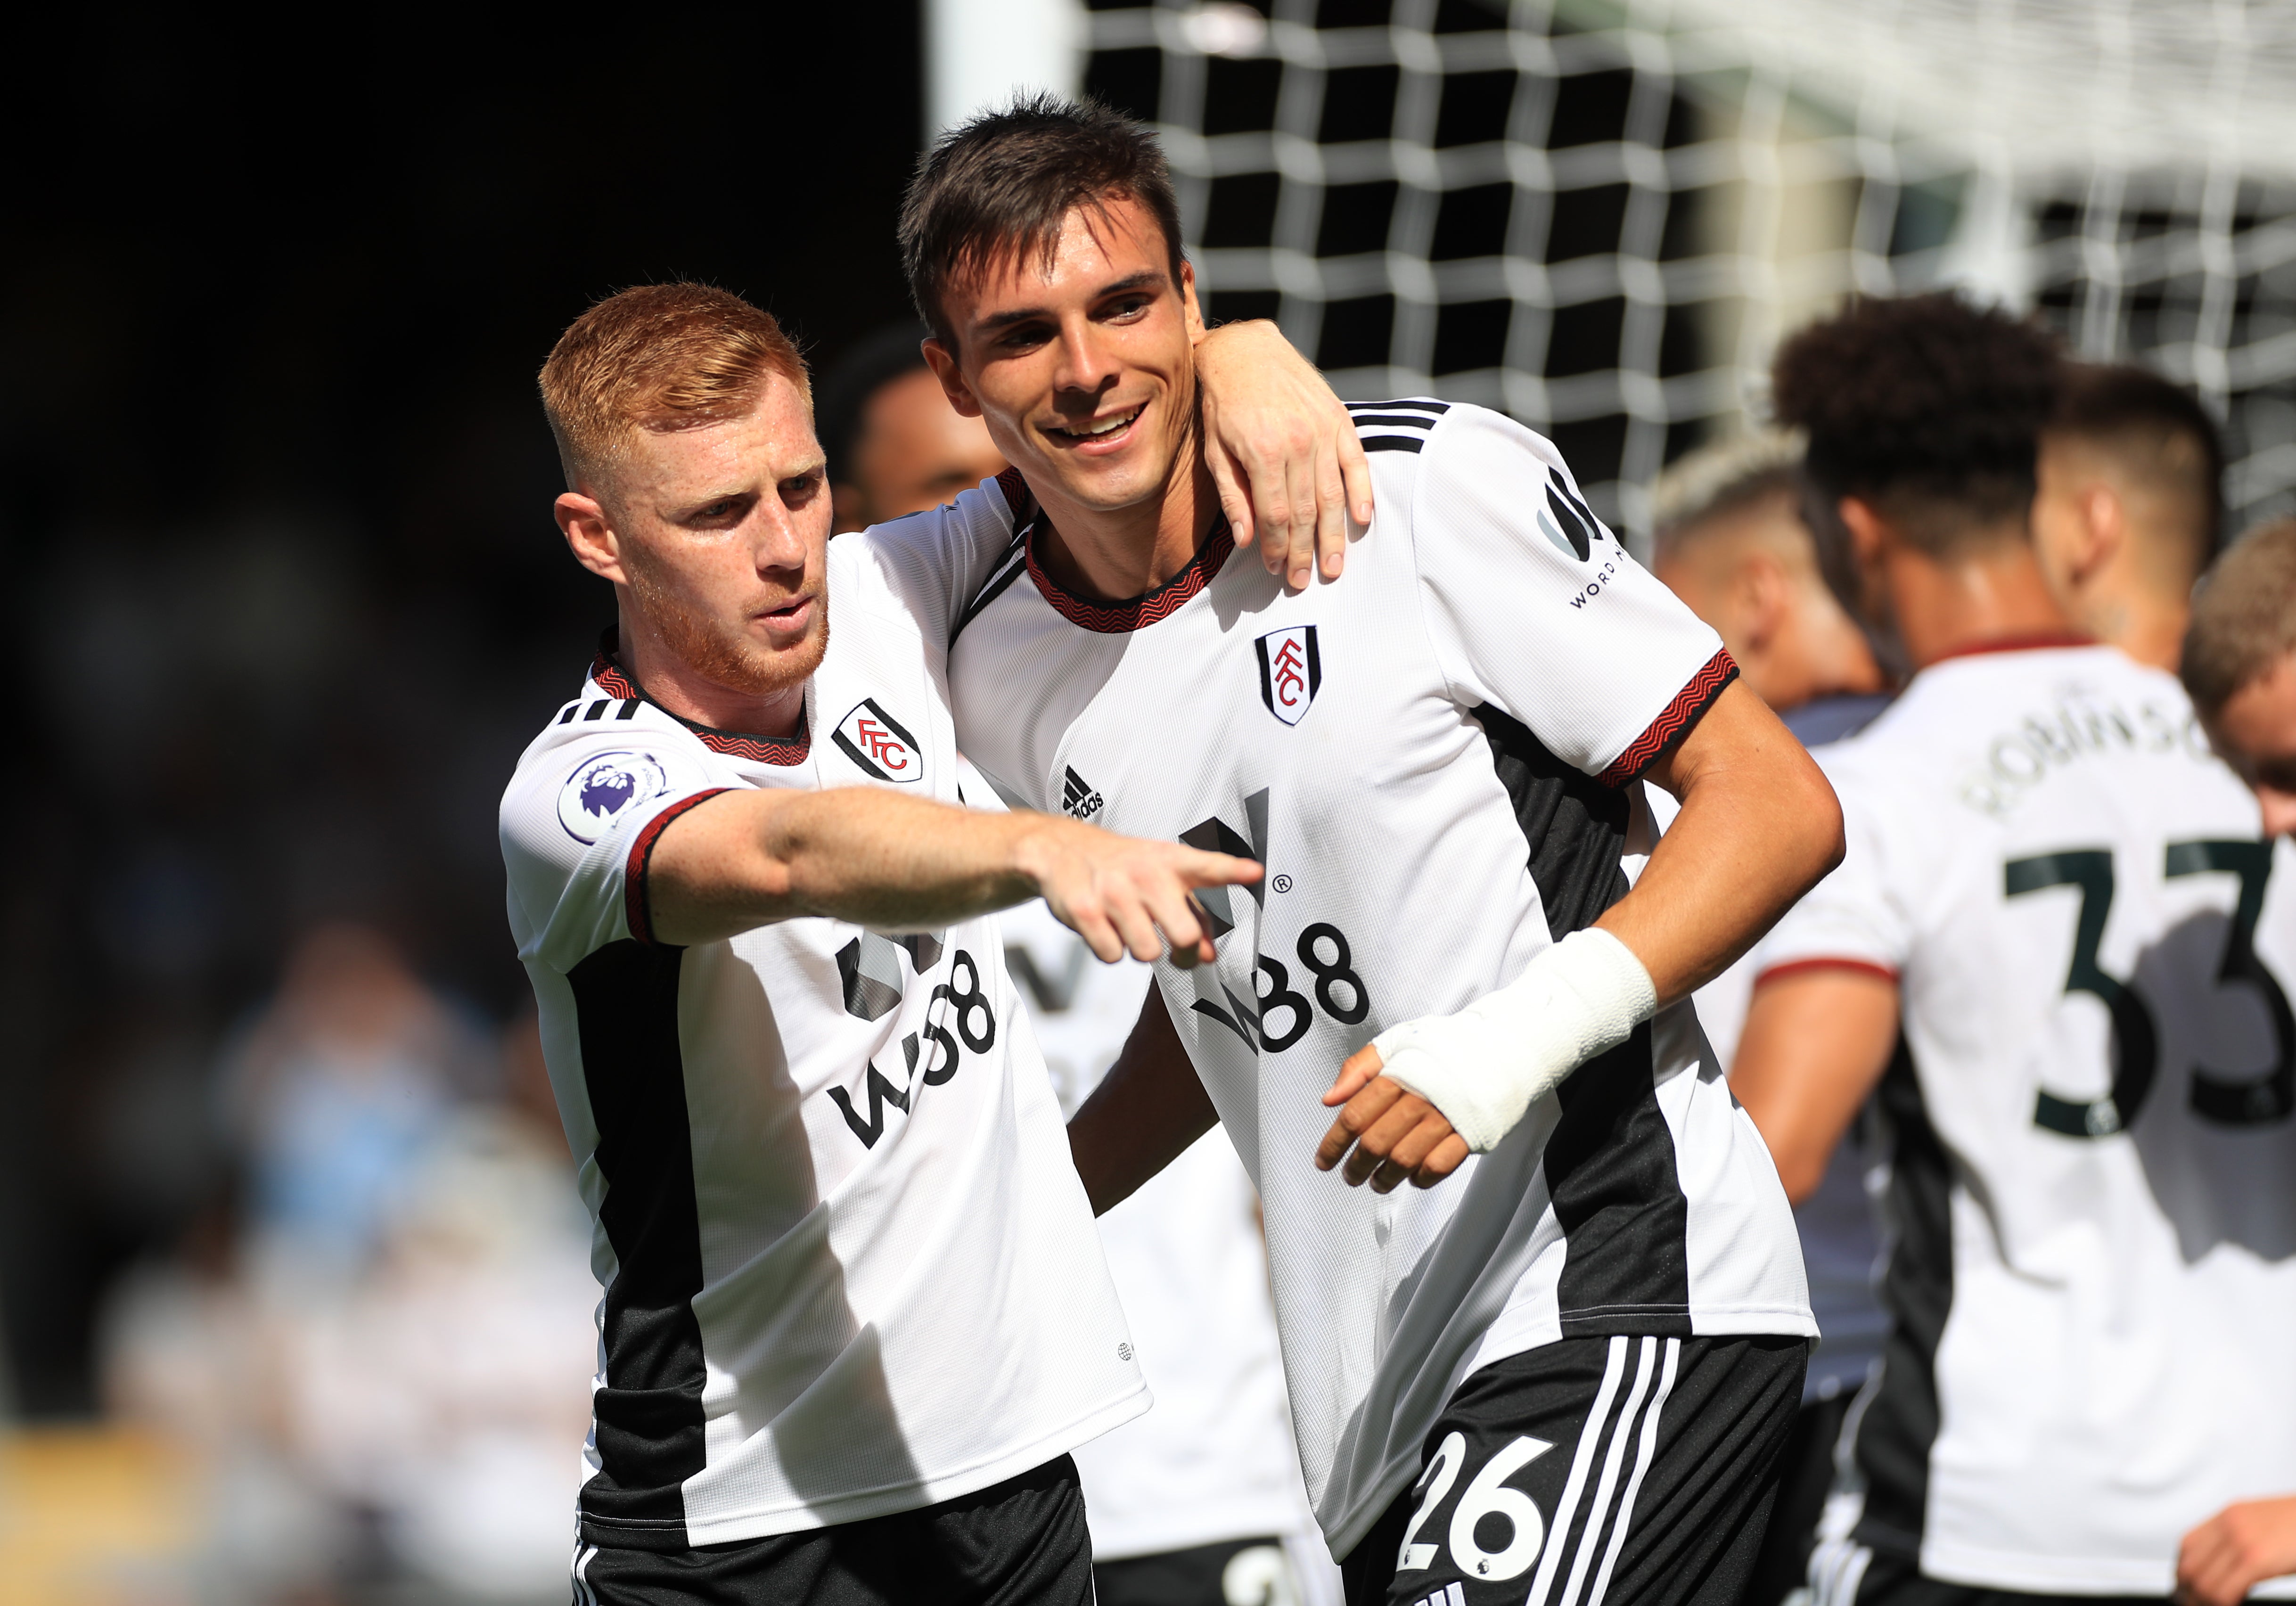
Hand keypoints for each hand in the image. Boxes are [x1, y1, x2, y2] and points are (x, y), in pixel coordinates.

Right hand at [1017, 816, 1260, 967]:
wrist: (1063, 850)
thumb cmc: (1125, 870)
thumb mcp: (1162, 878)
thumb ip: (1193, 914)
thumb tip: (1208, 956)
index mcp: (1171, 861)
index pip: (1208, 866)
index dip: (1233, 871)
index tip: (1255, 873)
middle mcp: (1145, 873)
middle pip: (1183, 934)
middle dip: (1183, 952)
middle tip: (1176, 950)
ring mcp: (1113, 891)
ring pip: (1147, 953)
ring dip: (1140, 949)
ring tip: (1129, 925)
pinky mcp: (1085, 910)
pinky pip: (1112, 955)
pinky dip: (1109, 949)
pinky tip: (1103, 925)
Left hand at [1195, 319, 1373, 589]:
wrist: (1245, 350)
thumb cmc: (1222, 404)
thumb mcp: (1215, 451)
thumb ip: (1233, 496)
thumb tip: (1247, 542)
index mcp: (1263, 452)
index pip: (1277, 516)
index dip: (1278, 548)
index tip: (1277, 569)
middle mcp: (1298, 442)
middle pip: (1307, 512)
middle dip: (1305, 552)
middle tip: (1305, 581)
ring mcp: (1323, 430)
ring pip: (1333, 495)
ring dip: (1334, 536)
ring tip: (1333, 567)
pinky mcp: (1339, 418)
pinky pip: (1356, 462)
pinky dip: (1362, 492)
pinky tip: (1362, 521)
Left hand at [1314, 1044, 1471, 1191]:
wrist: (1497, 1049)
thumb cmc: (1441, 1049)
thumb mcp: (1395, 1043)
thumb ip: (1358, 1069)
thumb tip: (1329, 1099)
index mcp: (1397, 1075)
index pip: (1355, 1117)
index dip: (1333, 1144)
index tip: (1323, 1161)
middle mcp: (1419, 1098)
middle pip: (1375, 1144)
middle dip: (1356, 1167)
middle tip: (1350, 1177)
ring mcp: (1445, 1118)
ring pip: (1403, 1160)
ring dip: (1385, 1178)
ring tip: (1377, 1183)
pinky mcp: (1468, 1135)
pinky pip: (1438, 1166)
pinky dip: (1421, 1178)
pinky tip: (1413, 1177)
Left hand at [2177, 1496, 2295, 1605]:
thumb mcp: (2266, 1524)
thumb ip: (2244, 1537)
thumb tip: (2228, 1563)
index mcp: (2230, 1514)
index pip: (2188, 1545)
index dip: (2184, 1572)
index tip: (2187, 1588)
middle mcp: (2229, 1524)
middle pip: (2190, 1565)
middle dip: (2188, 1592)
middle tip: (2194, 1604)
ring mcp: (2241, 1540)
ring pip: (2203, 1581)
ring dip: (2203, 1601)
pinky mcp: (2256, 1559)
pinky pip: (2224, 1591)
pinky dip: (2222, 1603)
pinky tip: (2232, 1605)